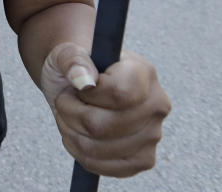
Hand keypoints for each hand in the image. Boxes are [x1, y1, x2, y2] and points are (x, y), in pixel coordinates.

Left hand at [40, 42, 170, 177]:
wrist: (81, 84)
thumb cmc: (75, 65)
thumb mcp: (67, 53)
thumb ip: (73, 60)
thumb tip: (84, 81)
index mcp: (144, 73)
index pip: (119, 94)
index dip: (88, 94)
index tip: (79, 86)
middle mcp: (156, 105)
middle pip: (102, 126)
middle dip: (70, 113)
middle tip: (65, 100)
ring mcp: (153, 135)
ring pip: (97, 148)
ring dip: (71, 132)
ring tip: (69, 115)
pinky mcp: (142, 159)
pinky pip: (104, 167)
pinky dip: (80, 153)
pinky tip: (78, 134)